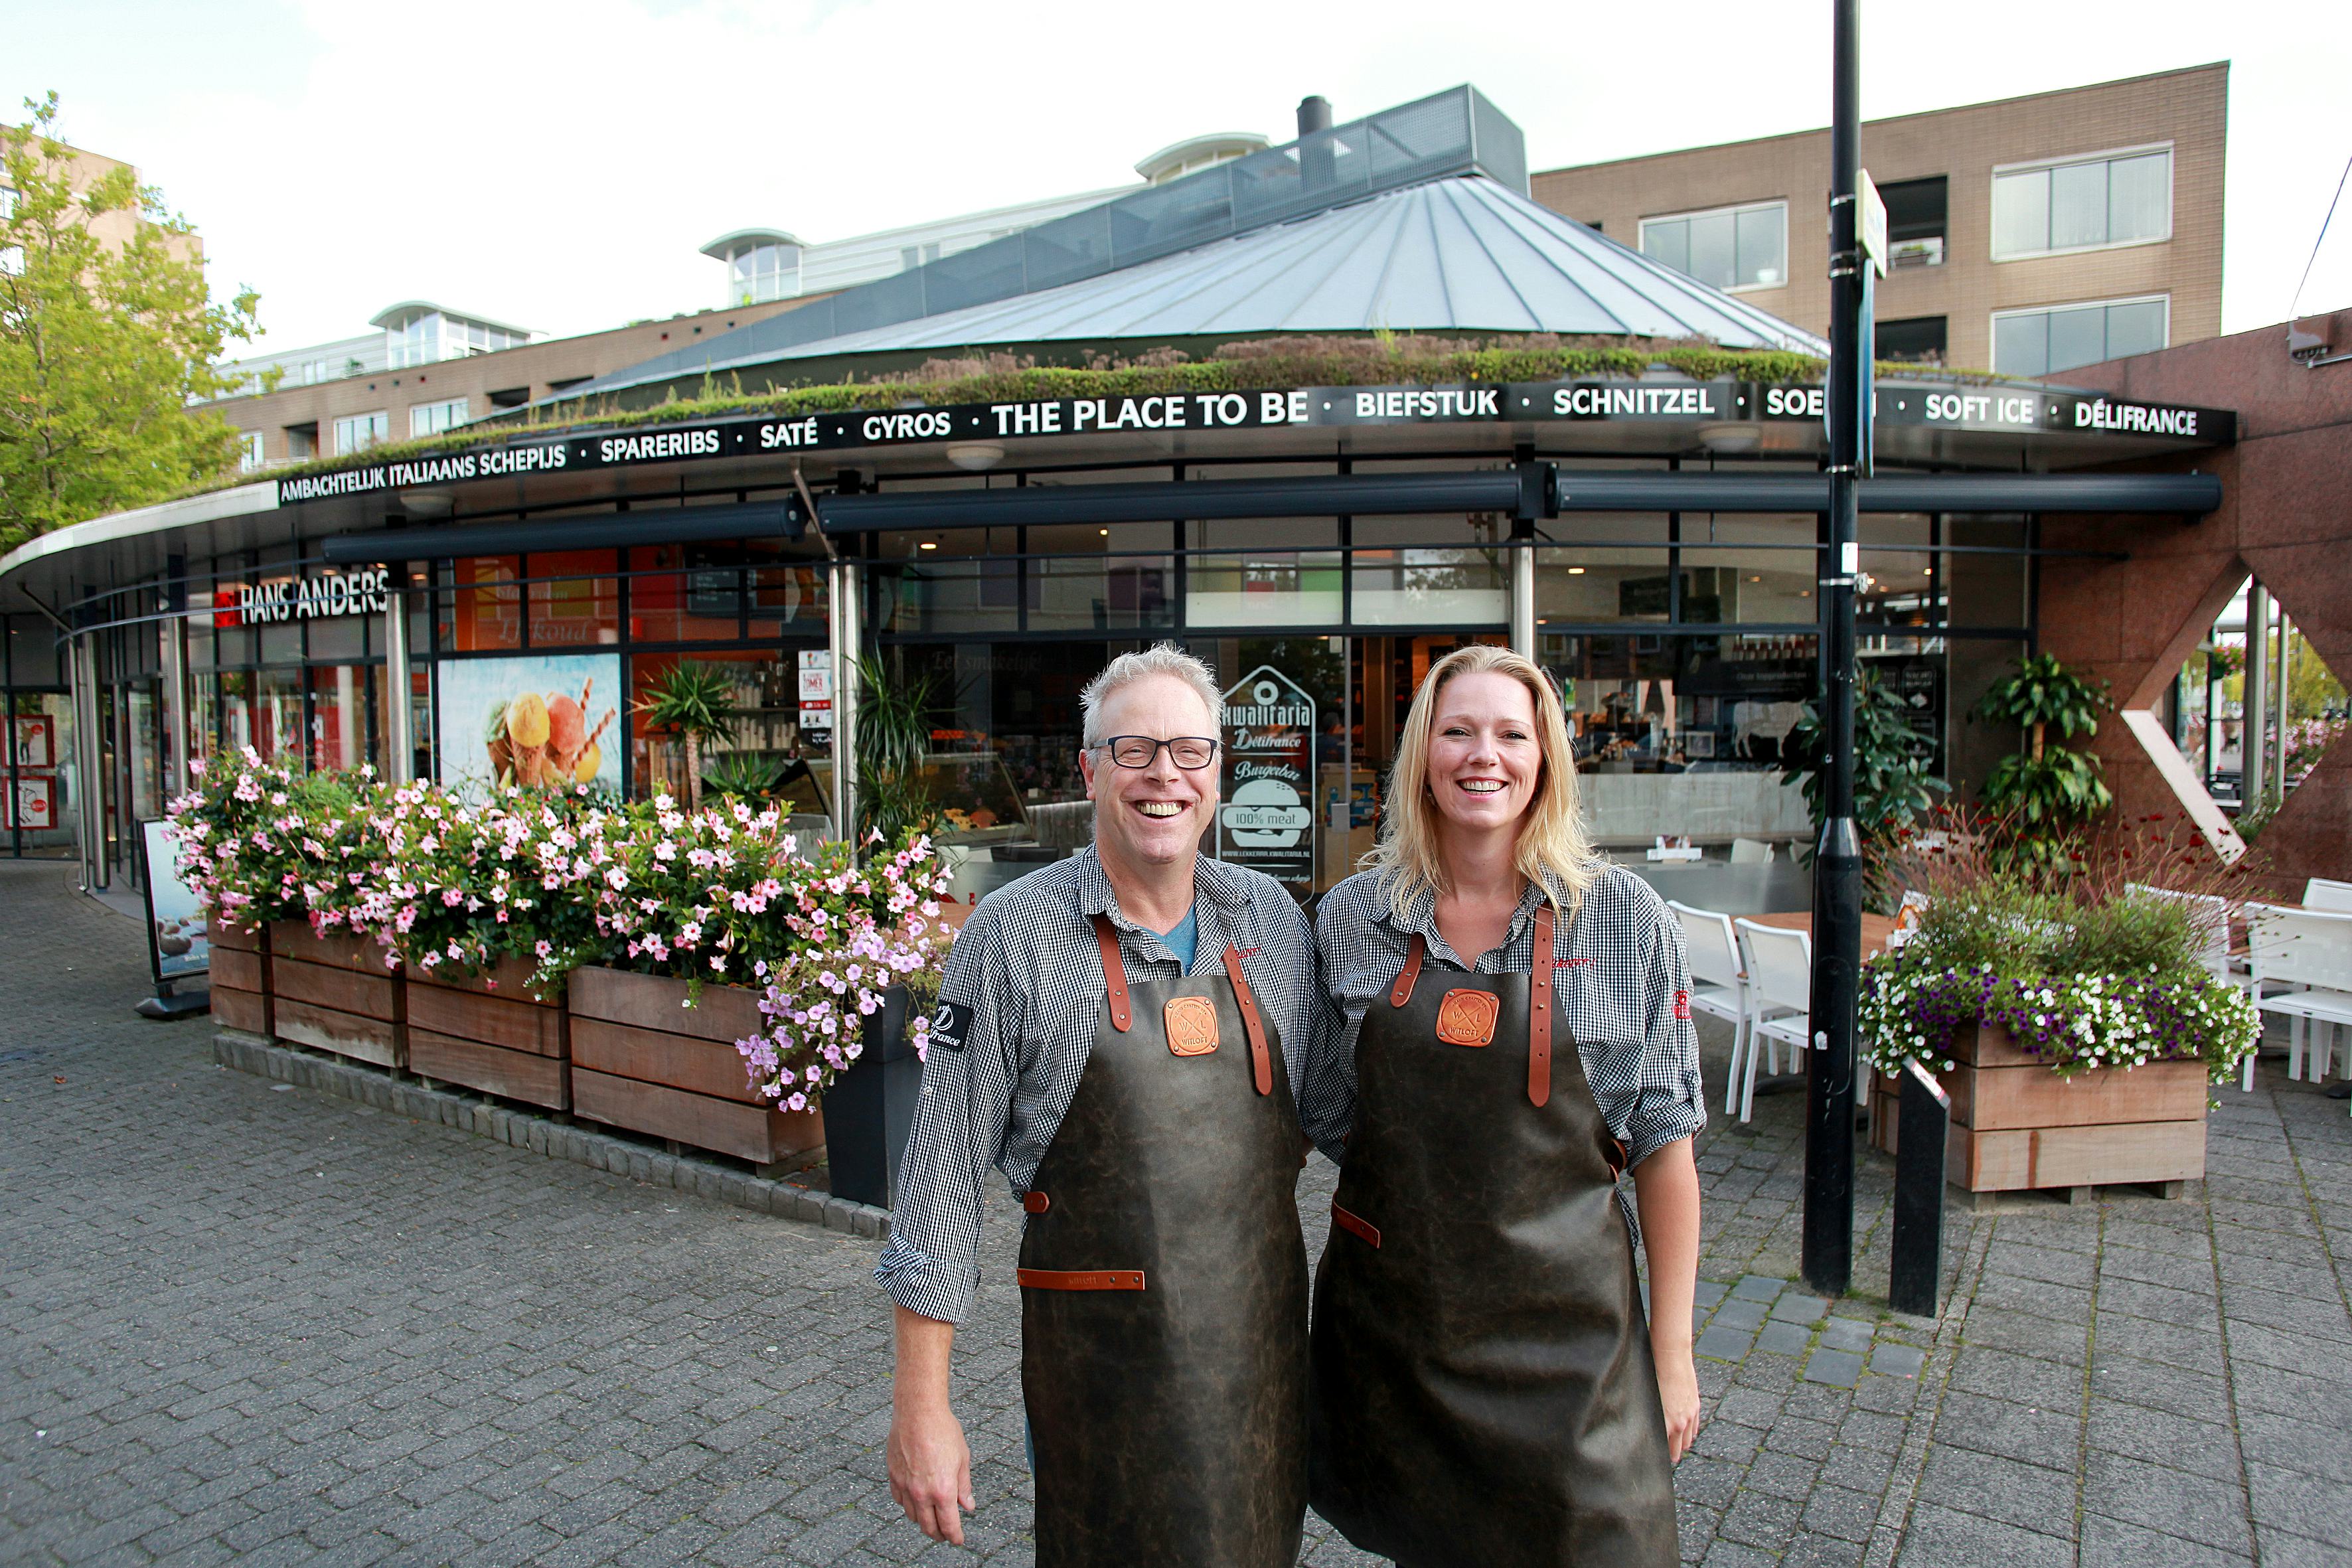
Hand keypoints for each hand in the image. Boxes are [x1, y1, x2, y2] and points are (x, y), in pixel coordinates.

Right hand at [887, 1402, 973, 1543]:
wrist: (918, 1412)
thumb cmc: (943, 1431)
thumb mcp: (962, 1459)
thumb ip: (964, 1486)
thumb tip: (967, 1506)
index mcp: (943, 1490)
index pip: (949, 1525)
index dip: (955, 1536)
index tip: (958, 1540)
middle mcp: (921, 1493)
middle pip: (928, 1526)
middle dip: (938, 1534)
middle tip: (944, 1535)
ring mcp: (905, 1486)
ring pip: (912, 1515)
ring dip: (922, 1521)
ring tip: (930, 1519)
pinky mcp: (893, 1476)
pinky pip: (899, 1500)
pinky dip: (908, 1506)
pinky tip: (914, 1502)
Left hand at [1653, 1342, 1702, 1461]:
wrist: (1671, 1357)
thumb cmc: (1653, 1374)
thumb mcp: (1647, 1398)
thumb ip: (1648, 1414)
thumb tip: (1643, 1425)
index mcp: (1666, 1422)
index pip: (1663, 1448)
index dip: (1658, 1455)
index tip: (1653, 1460)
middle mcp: (1680, 1422)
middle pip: (1676, 1448)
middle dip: (1670, 1455)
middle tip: (1664, 1460)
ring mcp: (1689, 1415)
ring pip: (1687, 1440)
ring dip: (1681, 1445)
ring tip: (1674, 1449)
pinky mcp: (1695, 1406)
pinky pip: (1694, 1428)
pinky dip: (1689, 1434)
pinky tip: (1684, 1436)